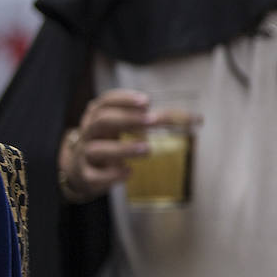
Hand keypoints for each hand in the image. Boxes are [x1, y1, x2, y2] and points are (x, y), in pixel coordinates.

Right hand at [60, 90, 196, 199]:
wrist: (80, 172)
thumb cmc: (110, 144)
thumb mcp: (123, 129)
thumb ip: (152, 121)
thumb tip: (196, 119)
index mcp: (98, 117)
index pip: (105, 102)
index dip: (124, 99)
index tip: (147, 100)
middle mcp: (89, 133)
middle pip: (101, 121)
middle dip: (127, 119)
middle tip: (152, 120)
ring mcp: (85, 155)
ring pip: (97, 149)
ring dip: (123, 148)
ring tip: (147, 149)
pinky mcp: (86, 176)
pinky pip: (95, 176)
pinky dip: (112, 174)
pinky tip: (129, 172)